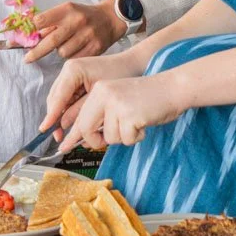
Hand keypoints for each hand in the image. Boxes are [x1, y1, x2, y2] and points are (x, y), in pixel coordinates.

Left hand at [24, 0, 125, 63]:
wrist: (110, 18)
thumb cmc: (83, 16)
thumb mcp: (67, 11)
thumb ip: (50, 22)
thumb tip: (30, 36)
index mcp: (67, 9)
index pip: (42, 20)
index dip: (30, 31)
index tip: (22, 39)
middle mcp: (77, 21)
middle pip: (50, 40)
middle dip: (36, 52)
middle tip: (27, 59)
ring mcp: (87, 35)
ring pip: (62, 53)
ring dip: (60, 52)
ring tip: (68, 44)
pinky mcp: (95, 48)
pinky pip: (74, 59)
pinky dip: (72, 57)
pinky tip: (77, 49)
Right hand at [41, 55, 139, 138]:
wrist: (132, 63)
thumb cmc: (119, 76)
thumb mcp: (99, 97)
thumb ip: (80, 111)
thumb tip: (63, 125)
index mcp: (72, 70)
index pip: (57, 97)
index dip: (51, 115)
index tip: (44, 129)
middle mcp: (68, 70)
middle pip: (55, 98)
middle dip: (54, 118)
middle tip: (57, 136)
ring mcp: (71, 73)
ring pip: (59, 99)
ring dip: (60, 115)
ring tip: (62, 134)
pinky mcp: (75, 78)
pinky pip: (67, 97)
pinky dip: (67, 109)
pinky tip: (69, 123)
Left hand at [57, 75, 186, 152]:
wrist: (172, 88)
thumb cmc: (147, 98)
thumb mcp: (118, 101)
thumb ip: (101, 115)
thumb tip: (84, 139)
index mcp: (99, 90)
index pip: (79, 117)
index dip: (73, 135)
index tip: (63, 148)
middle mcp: (103, 94)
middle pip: (86, 129)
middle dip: (97, 141)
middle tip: (115, 136)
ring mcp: (116, 104)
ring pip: (109, 138)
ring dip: (124, 136)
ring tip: (136, 120)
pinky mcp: (129, 115)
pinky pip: (126, 139)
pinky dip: (136, 136)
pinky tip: (144, 122)